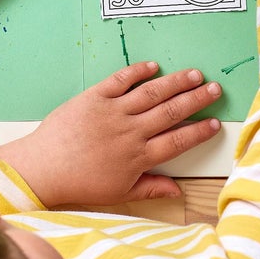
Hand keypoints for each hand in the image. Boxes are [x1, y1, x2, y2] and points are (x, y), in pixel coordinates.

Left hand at [0, 61, 221, 207]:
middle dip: (196, 99)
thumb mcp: (119, 193)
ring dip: (176, 82)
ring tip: (194, 74)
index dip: (199, 131)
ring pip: (152, 93)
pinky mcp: (94, 97)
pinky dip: (138, 71)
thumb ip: (150, 187)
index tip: (216, 122)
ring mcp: (113, 112)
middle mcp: (130, 132)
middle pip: (171, 112)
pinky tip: (154, 66)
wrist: (44, 168)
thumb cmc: (81, 183)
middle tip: (215, 89)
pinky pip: (121, 80)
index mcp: (138, 157)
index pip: (177, 140)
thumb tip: (178, 191)